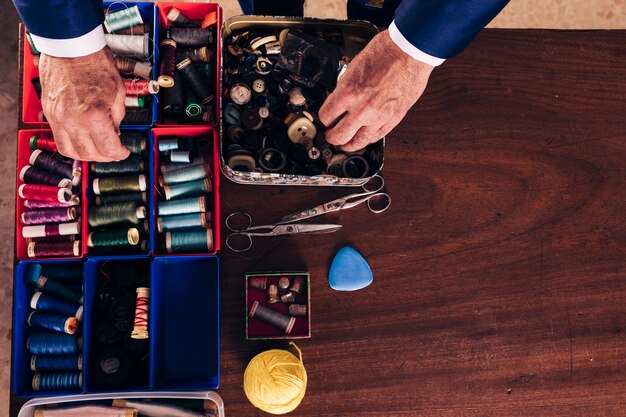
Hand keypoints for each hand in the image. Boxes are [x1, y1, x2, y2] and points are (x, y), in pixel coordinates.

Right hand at [39, 47, 129, 161]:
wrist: (71, 47)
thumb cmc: (95, 64)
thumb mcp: (118, 93)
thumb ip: (117, 118)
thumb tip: (114, 135)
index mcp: (94, 115)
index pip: (108, 148)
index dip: (120, 153)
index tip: (124, 152)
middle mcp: (73, 120)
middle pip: (91, 154)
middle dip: (106, 156)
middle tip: (114, 150)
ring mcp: (58, 118)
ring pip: (72, 152)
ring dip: (88, 155)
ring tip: (98, 148)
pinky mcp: (50, 114)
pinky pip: (60, 140)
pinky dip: (72, 147)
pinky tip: (83, 142)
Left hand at [319, 30, 433, 151]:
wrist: (410, 51)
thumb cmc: (385, 52)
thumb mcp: (353, 67)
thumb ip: (345, 88)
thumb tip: (339, 101)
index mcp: (348, 93)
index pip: (326, 117)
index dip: (323, 119)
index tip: (325, 119)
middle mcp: (362, 109)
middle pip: (338, 136)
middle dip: (331, 136)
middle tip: (329, 135)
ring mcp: (379, 117)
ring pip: (357, 143)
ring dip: (347, 144)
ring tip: (344, 143)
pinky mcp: (393, 120)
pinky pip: (375, 137)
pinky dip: (366, 139)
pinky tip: (362, 138)